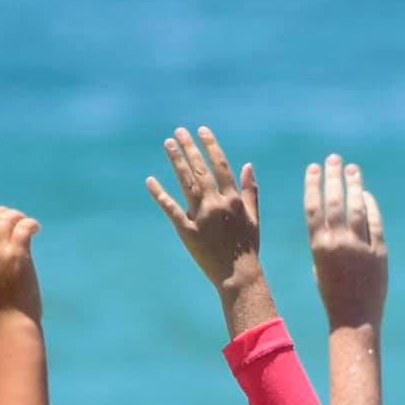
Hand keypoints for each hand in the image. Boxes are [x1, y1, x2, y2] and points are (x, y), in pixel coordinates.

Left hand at [147, 126, 260, 285]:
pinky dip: (160, 194)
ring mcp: (201, 217)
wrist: (239, 275)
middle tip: (179, 131)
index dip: (211, 145)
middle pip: (201, 170)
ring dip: (176, 161)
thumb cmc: (248, 247)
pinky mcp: (187, 231)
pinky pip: (171, 209)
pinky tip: (150, 180)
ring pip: (186, 183)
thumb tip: (247, 165)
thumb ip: (251, 190)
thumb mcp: (254, 217)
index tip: (201, 130)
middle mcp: (217, 204)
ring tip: (168, 144)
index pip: (221, 165)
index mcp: (234, 199)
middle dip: (190, 148)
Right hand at [305, 153, 387, 326]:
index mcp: (318, 246)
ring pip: (356, 207)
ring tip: (352, 169)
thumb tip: (336, 213)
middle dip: (334, 176)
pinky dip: (370, 206)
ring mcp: (360, 246)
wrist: (354, 318)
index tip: (313, 167)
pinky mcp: (379, 252)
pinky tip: (366, 195)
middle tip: (334, 159)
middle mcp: (338, 242)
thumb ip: (324, 239)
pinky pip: (375, 222)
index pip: (313, 206)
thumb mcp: (319, 264)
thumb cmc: (333, 292)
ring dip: (354, 185)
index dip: (313, 184)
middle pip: (335, 200)